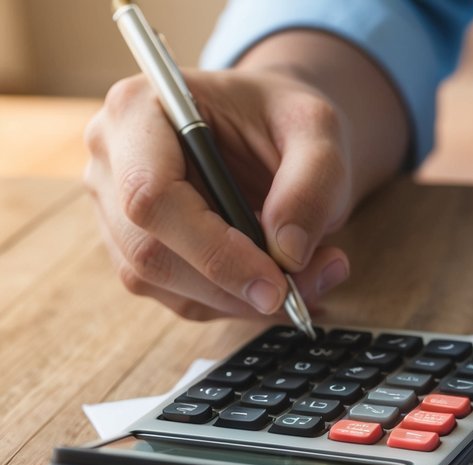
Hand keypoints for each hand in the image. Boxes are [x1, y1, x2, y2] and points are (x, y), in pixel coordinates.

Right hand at [83, 68, 353, 319]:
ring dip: (240, 300)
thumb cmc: (286, 118)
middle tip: (309, 288)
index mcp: (138, 109)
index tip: (277, 283)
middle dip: (234, 285)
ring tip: (310, 280)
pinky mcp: (135, 248)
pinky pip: (179, 296)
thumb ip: (313, 184)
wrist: (276, 127)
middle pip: (149, 252)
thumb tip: (288, 253)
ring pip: (161, 284)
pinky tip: (281, 286)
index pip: (151, 197)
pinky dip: (236, 303)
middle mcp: (111, 160)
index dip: (213, 251)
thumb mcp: (318, 130)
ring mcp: (114, 208)